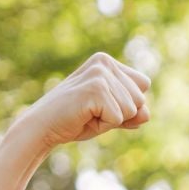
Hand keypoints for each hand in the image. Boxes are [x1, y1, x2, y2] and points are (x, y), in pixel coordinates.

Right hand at [16, 53, 150, 149]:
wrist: (42, 127)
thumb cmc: (75, 120)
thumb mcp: (110, 115)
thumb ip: (132, 113)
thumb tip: (146, 114)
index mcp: (107, 62)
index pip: (143, 85)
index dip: (127, 104)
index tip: (100, 105)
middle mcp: (104, 62)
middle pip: (141, 99)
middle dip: (120, 114)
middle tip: (91, 112)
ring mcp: (99, 74)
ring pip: (132, 110)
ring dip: (111, 120)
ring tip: (87, 114)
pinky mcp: (95, 89)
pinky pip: (118, 118)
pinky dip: (104, 125)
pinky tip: (84, 117)